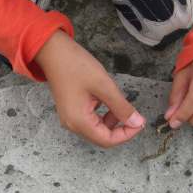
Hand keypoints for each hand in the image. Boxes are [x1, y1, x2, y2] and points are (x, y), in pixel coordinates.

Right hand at [35, 30, 145, 147]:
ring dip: (112, 120)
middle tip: (134, 113)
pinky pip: (91, 119)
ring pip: (97, 128)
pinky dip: (103, 114)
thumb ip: (121, 107)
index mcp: (79, 121)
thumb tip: (137, 122)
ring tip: (120, 103)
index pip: (107, 140)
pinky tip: (108, 100)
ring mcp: (70, 118)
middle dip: (120, 128)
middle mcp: (72, 124)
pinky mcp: (71, 110)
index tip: (139, 122)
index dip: (126, 134)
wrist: (53, 52)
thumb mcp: (104, 86)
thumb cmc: (75, 66)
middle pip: (102, 137)